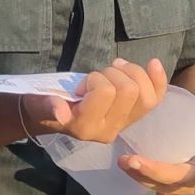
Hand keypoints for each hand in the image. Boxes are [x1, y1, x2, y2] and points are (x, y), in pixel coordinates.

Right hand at [25, 58, 166, 144]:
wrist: (49, 116)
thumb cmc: (42, 106)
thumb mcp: (38, 104)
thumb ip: (47, 106)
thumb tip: (59, 111)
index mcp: (85, 128)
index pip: (105, 92)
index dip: (94, 79)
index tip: (80, 86)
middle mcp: (108, 130)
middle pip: (129, 91)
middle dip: (113, 74)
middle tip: (98, 75)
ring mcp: (122, 125)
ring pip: (145, 94)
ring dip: (130, 73)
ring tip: (113, 70)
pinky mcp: (130, 118)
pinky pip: (155, 99)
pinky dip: (157, 79)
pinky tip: (153, 63)